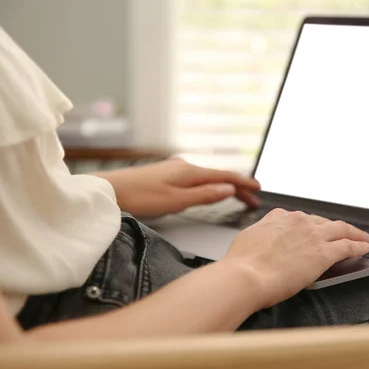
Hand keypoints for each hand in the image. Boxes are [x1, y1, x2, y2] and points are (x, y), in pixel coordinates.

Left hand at [97, 158, 260, 217]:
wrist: (110, 191)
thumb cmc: (140, 197)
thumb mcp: (176, 201)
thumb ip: (204, 196)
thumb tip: (228, 190)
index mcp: (190, 172)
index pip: (226, 176)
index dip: (244, 183)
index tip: (258, 190)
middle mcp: (185, 166)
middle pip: (219, 176)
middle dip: (238, 187)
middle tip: (252, 200)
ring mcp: (175, 169)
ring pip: (208, 177)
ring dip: (225, 187)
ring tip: (237, 197)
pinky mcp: (167, 175)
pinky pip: (197, 179)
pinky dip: (211, 185)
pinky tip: (210, 191)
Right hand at [222, 209, 368, 307]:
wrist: (246, 275)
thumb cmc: (241, 264)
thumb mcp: (248, 239)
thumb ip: (260, 235)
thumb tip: (261, 240)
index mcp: (278, 217)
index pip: (300, 218)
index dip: (310, 225)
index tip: (315, 229)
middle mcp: (298, 221)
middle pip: (323, 222)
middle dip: (334, 228)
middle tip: (343, 233)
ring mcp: (313, 235)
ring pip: (341, 229)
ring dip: (355, 233)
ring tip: (363, 238)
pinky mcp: (324, 253)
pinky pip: (347, 246)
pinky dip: (358, 245)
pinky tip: (364, 248)